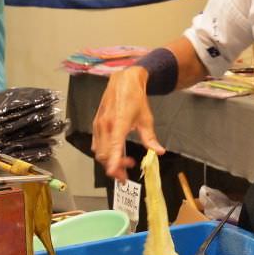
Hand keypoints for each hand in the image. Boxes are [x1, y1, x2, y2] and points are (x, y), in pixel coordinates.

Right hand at [91, 66, 164, 181]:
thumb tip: (158, 152)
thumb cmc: (135, 97)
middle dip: (114, 167)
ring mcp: (98, 124)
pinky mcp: (95, 124)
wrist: (124, 81)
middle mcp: (105, 124)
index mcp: (119, 123)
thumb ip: (150, 138)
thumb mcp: (146, 119)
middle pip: (104, 154)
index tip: (115, 173)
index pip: (113, 146)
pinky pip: (96, 144)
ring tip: (123, 162)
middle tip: (126, 171)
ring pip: (98, 151)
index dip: (113, 161)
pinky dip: (103, 152)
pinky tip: (114, 152)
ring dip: (109, 161)